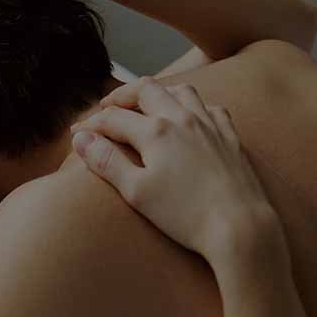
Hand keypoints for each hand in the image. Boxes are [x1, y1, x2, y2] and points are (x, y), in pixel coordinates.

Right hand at [70, 77, 283, 262]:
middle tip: (107, 107)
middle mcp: (182, 119)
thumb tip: (81, 140)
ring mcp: (209, 124)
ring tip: (144, 106)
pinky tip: (187, 118)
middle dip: (121, 96)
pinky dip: (191, 105)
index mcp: (155, 132)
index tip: (76, 135)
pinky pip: (209, 106)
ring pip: (179, 90)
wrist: (239, 226)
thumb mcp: (136, 192)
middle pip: (146, 90)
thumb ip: (107, 162)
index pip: (113, 118)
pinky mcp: (229, 136)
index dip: (90, 124)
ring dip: (157, 93)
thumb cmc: (185, 214)